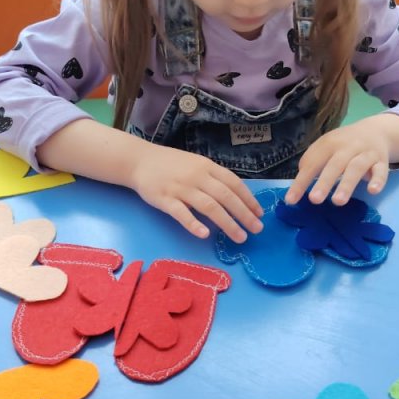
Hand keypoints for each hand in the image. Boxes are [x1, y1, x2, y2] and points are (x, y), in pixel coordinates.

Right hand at [128, 145, 263, 242]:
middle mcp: (197, 176)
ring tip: (240, 237)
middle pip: (225, 196)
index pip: (233, 183)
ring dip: (227, 223)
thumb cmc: (170, 164)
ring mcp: (181, 188)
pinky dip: (194, 224)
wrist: (139, 160)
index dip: (248, 199)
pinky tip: (205, 234)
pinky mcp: (164, 199)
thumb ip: (213, 178)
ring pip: (209, 206)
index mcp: (206, 166)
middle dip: (244, 214)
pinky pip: (181, 213)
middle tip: (257, 229)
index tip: (259, 213)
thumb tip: (236, 196)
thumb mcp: (195, 164)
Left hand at [284, 114, 398, 205]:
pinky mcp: (381, 161)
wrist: (375, 131)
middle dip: (324, 182)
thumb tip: (298, 185)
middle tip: (314, 200)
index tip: (291, 200)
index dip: (301, 181)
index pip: (312, 163)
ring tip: (338, 201)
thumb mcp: (325, 147)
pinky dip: (378, 180)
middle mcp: (347, 147)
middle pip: (335, 164)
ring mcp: (365, 153)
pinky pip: (381, 171)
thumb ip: (312, 163)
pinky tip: (373, 191)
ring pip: (356, 167)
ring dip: (347, 184)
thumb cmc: (343, 145)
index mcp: (329, 143)